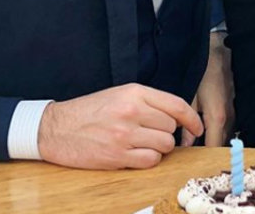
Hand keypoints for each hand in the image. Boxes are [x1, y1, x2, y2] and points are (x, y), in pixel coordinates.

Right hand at [37, 83, 202, 168]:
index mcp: (135, 92)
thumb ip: (148, 101)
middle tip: (152, 133)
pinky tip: (136, 154)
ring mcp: (125, 134)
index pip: (176, 105)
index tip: (197, 127)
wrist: (57, 128)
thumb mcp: (120, 94)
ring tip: (142, 143)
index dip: (192, 119)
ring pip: (164, 145)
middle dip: (166, 133)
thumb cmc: (90, 110)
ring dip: (159, 147)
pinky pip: (150, 161)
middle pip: (171, 127)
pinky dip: (149, 160)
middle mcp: (132, 111)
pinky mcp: (117, 155)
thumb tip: (177, 116)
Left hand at [182, 32, 233, 146]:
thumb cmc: (203, 73)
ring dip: (214, 140)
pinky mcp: (235, 106)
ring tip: (197, 140)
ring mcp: (235, 112)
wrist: (219, 53)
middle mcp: (230, 118)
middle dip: (208, 151)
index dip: (202, 157)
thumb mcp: (190, 97)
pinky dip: (218, 130)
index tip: (190, 161)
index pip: (213, 148)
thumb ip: (187, 122)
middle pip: (221, 144)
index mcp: (217, 117)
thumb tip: (185, 143)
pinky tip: (206, 127)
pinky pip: (228, 125)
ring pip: (225, 135)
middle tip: (190, 153)